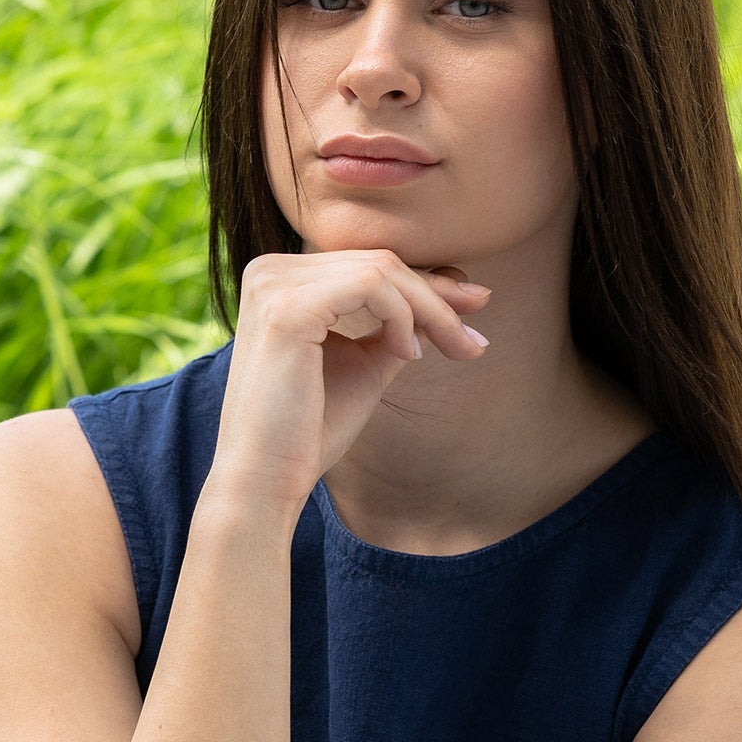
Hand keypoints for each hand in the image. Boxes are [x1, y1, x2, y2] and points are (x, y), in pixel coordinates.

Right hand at [209, 249, 490, 511]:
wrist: (265, 479)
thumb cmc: (310, 430)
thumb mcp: (364, 363)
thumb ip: (395, 327)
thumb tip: (451, 298)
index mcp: (281, 279)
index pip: (368, 265)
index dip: (428, 283)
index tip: (475, 307)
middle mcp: (270, 269)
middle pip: (378, 261)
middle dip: (439, 297)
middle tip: (475, 339)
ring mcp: (274, 284)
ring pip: (381, 270)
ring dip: (430, 310)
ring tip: (452, 350)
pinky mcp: (287, 308)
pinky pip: (372, 286)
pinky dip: (402, 316)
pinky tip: (408, 354)